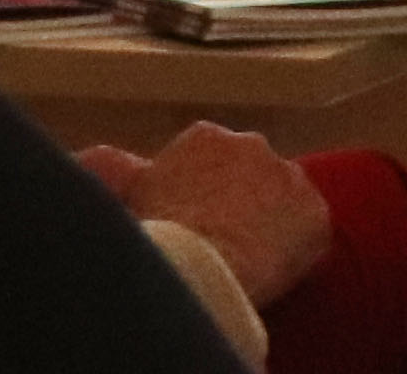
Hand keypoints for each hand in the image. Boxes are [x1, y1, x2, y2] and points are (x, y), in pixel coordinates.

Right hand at [79, 123, 339, 306]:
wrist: (196, 262)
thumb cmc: (155, 229)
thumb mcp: (126, 191)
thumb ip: (117, 166)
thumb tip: (91, 154)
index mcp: (205, 137)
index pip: (210, 158)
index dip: (201, 192)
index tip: (192, 217)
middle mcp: (252, 144)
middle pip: (249, 172)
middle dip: (239, 198)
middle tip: (221, 236)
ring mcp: (289, 175)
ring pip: (282, 197)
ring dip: (269, 218)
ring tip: (247, 253)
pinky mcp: (315, 213)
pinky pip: (309, 230)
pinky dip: (296, 247)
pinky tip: (274, 268)